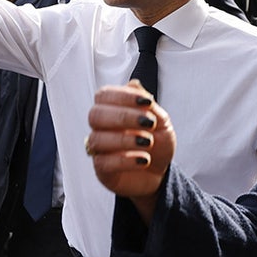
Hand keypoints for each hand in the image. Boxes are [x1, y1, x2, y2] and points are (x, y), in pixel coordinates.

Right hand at [86, 80, 175, 222]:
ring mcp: (99, 150)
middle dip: (123, 116)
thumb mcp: (161, 122)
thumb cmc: (157, 143)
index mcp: (112, 110)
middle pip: (95, 115)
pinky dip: (126, 160)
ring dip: (125, 139)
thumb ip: (148, 105)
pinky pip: (104, 163)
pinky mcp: (102, 170)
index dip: (123, 96)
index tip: (148, 103)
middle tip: (149, 123)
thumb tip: (133, 84)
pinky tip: (144, 159)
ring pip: (97, 139)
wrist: (161, 172)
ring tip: (148, 142)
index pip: (103, 95)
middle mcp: (101, 128)